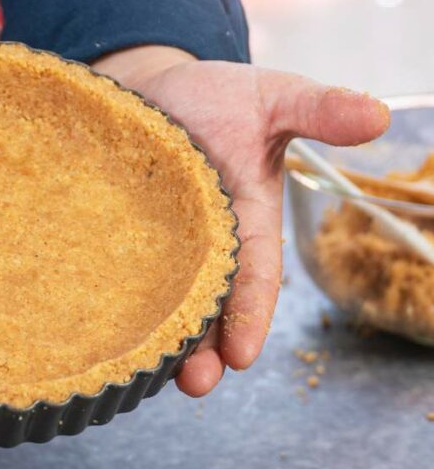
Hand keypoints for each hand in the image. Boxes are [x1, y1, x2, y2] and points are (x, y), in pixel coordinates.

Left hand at [92, 46, 389, 396]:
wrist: (149, 85)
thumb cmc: (216, 96)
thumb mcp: (271, 98)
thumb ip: (317, 109)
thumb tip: (376, 114)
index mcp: (246, 223)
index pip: (254, 277)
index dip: (249, 315)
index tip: (240, 354)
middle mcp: (202, 245)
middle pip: (205, 305)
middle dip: (201, 346)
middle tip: (194, 383)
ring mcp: (153, 245)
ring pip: (158, 301)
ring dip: (156, 339)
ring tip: (143, 372)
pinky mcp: (111, 237)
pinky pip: (111, 274)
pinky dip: (107, 302)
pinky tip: (92, 330)